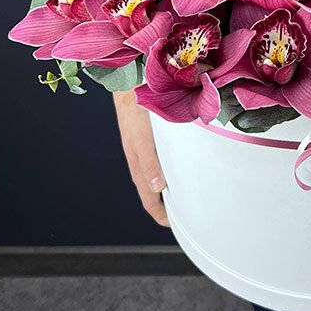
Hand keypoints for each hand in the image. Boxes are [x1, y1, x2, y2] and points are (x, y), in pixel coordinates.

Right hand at [113, 89, 168, 226]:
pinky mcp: (148, 139)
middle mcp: (141, 159)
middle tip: (179, 214)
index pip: (149, 199)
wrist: (130, 87)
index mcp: (139, 165)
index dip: (159, 214)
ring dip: (165, 188)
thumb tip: (157, 188)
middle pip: (151, 190)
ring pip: (154, 176)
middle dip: (163, 205)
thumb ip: (150, 164)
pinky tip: (176, 166)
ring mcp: (143, 149)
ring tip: (179, 195)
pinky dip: (166, 170)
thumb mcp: (143, 141)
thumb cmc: (135, 113)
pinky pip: (157, 160)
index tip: (171, 224)